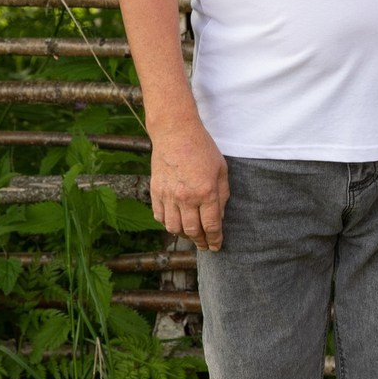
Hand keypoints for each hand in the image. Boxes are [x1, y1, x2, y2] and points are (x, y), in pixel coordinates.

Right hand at [149, 117, 229, 250]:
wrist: (175, 133)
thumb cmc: (202, 149)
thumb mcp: (221, 170)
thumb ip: (222, 195)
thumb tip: (219, 216)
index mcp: (206, 192)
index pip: (211, 225)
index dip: (215, 239)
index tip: (217, 246)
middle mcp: (186, 197)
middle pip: (192, 231)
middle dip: (201, 242)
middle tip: (206, 245)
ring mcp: (168, 196)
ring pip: (174, 228)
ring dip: (184, 236)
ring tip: (191, 236)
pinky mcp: (155, 192)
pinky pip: (160, 217)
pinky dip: (168, 224)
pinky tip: (175, 223)